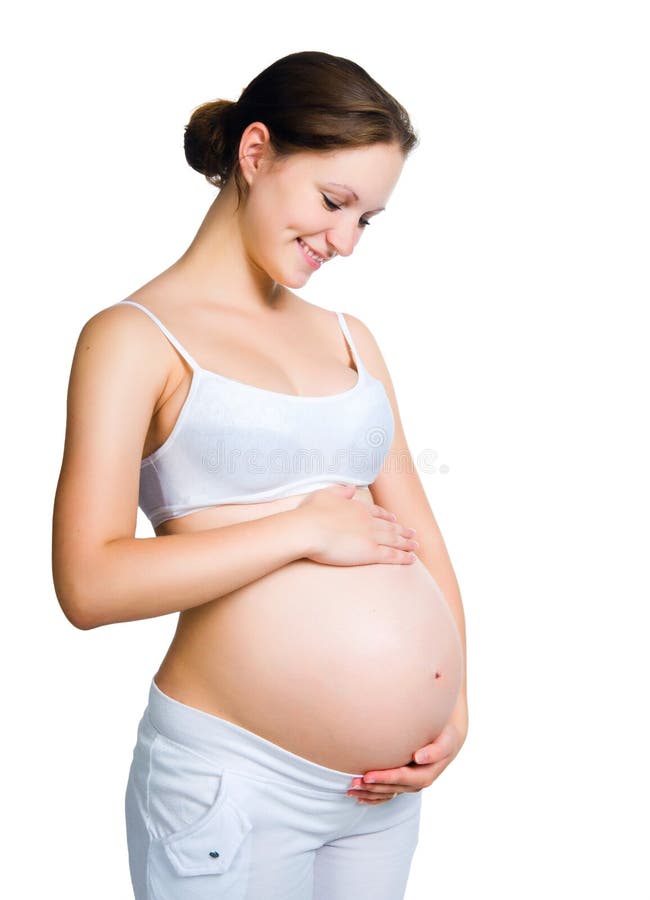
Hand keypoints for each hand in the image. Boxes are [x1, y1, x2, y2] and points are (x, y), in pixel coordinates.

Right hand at [296, 483, 418, 566]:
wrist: (308, 529)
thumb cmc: (310, 513)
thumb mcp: (324, 495)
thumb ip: (339, 491)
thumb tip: (350, 488)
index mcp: (356, 507)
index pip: (376, 512)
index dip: (386, 517)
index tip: (394, 519)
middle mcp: (367, 521)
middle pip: (389, 527)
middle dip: (402, 530)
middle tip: (412, 533)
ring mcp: (371, 536)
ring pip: (395, 540)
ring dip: (407, 543)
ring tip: (416, 545)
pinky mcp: (370, 552)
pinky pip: (392, 555)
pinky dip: (404, 557)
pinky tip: (412, 559)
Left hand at [347, 722, 463, 803]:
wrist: (447, 739)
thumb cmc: (444, 736)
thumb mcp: (446, 741)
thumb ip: (435, 750)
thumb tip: (418, 757)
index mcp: (427, 774)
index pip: (404, 778)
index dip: (386, 778)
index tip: (368, 775)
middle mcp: (417, 782)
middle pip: (393, 788)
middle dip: (373, 786)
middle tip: (353, 782)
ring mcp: (410, 785)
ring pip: (388, 793)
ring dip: (369, 793)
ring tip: (350, 789)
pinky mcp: (404, 783)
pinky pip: (388, 794)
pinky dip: (373, 798)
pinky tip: (358, 798)